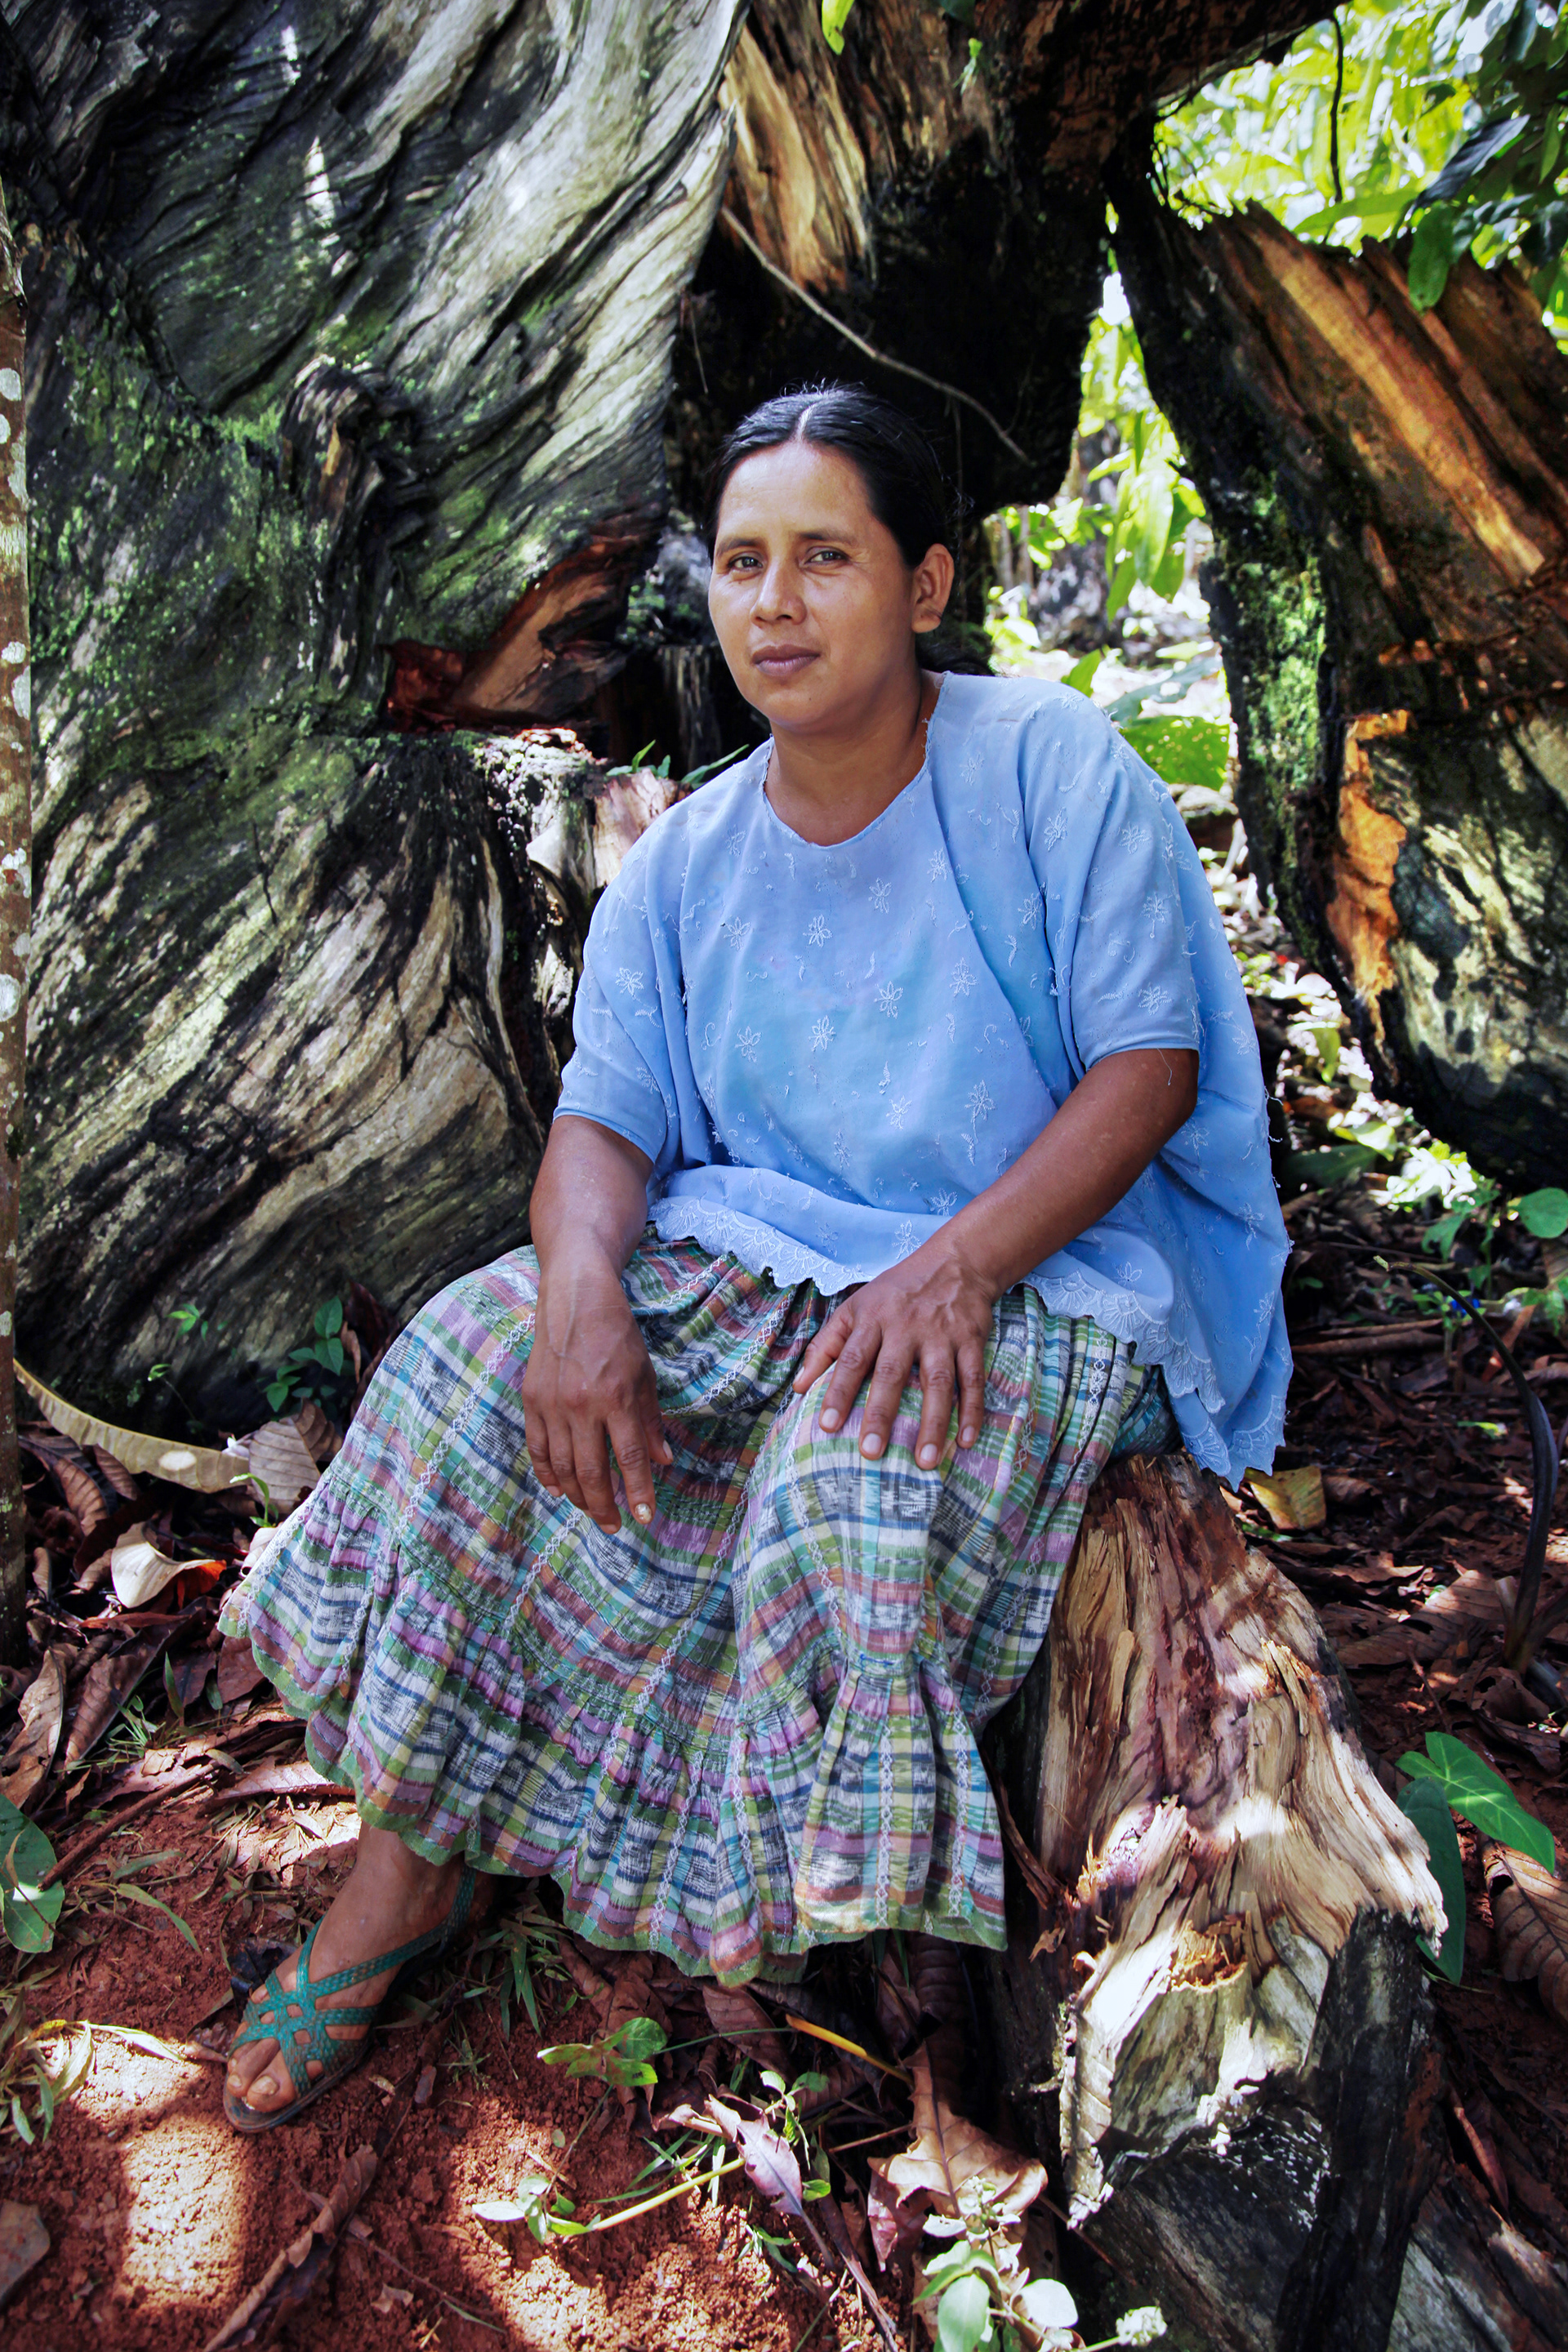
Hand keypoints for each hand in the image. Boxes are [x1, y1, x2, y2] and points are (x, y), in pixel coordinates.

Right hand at [522, 1254, 671, 1533]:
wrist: (575, 1298)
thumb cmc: (617, 1335)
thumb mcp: (645, 1375)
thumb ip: (651, 1422)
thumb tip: (662, 1462)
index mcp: (616, 1398)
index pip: (629, 1459)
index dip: (637, 1492)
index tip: (643, 1517)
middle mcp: (582, 1405)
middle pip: (591, 1472)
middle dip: (604, 1505)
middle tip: (614, 1526)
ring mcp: (552, 1404)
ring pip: (562, 1466)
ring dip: (577, 1496)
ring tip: (592, 1511)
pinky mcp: (532, 1400)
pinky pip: (538, 1448)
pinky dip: (547, 1474)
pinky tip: (559, 1490)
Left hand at [791, 1238, 996, 1467]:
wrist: (955, 1262)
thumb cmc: (896, 1292)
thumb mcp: (855, 1307)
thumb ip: (826, 1345)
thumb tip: (799, 1387)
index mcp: (872, 1319)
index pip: (851, 1359)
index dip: (838, 1392)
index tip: (828, 1426)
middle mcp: (906, 1326)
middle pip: (891, 1374)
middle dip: (881, 1414)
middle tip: (871, 1453)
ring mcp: (941, 1334)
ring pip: (937, 1382)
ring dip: (933, 1423)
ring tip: (925, 1461)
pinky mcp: (971, 1340)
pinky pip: (973, 1379)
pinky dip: (972, 1410)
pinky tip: (966, 1440)